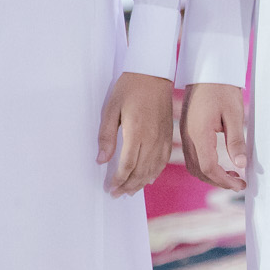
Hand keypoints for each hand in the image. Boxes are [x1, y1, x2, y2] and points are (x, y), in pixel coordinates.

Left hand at [97, 72, 174, 196]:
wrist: (153, 74)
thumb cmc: (129, 88)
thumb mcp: (111, 108)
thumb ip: (106, 136)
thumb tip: (101, 160)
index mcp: (137, 132)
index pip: (128, 165)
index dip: (119, 180)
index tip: (110, 188)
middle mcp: (152, 139)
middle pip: (141, 171)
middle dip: (128, 186)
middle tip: (117, 195)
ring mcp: (162, 138)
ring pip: (153, 169)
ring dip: (141, 183)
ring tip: (129, 191)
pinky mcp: (168, 136)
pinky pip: (162, 161)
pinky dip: (154, 173)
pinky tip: (147, 179)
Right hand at [179, 82, 248, 190]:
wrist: (206, 70)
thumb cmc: (221, 89)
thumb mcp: (234, 114)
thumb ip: (236, 141)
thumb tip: (241, 165)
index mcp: (199, 133)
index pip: (209, 167)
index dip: (224, 180)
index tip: (241, 183)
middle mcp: (188, 136)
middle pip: (199, 170)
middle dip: (218, 182)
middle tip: (238, 183)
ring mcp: (185, 134)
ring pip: (194, 165)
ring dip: (211, 175)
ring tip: (232, 175)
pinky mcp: (187, 131)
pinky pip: (192, 156)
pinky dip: (205, 166)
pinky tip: (219, 163)